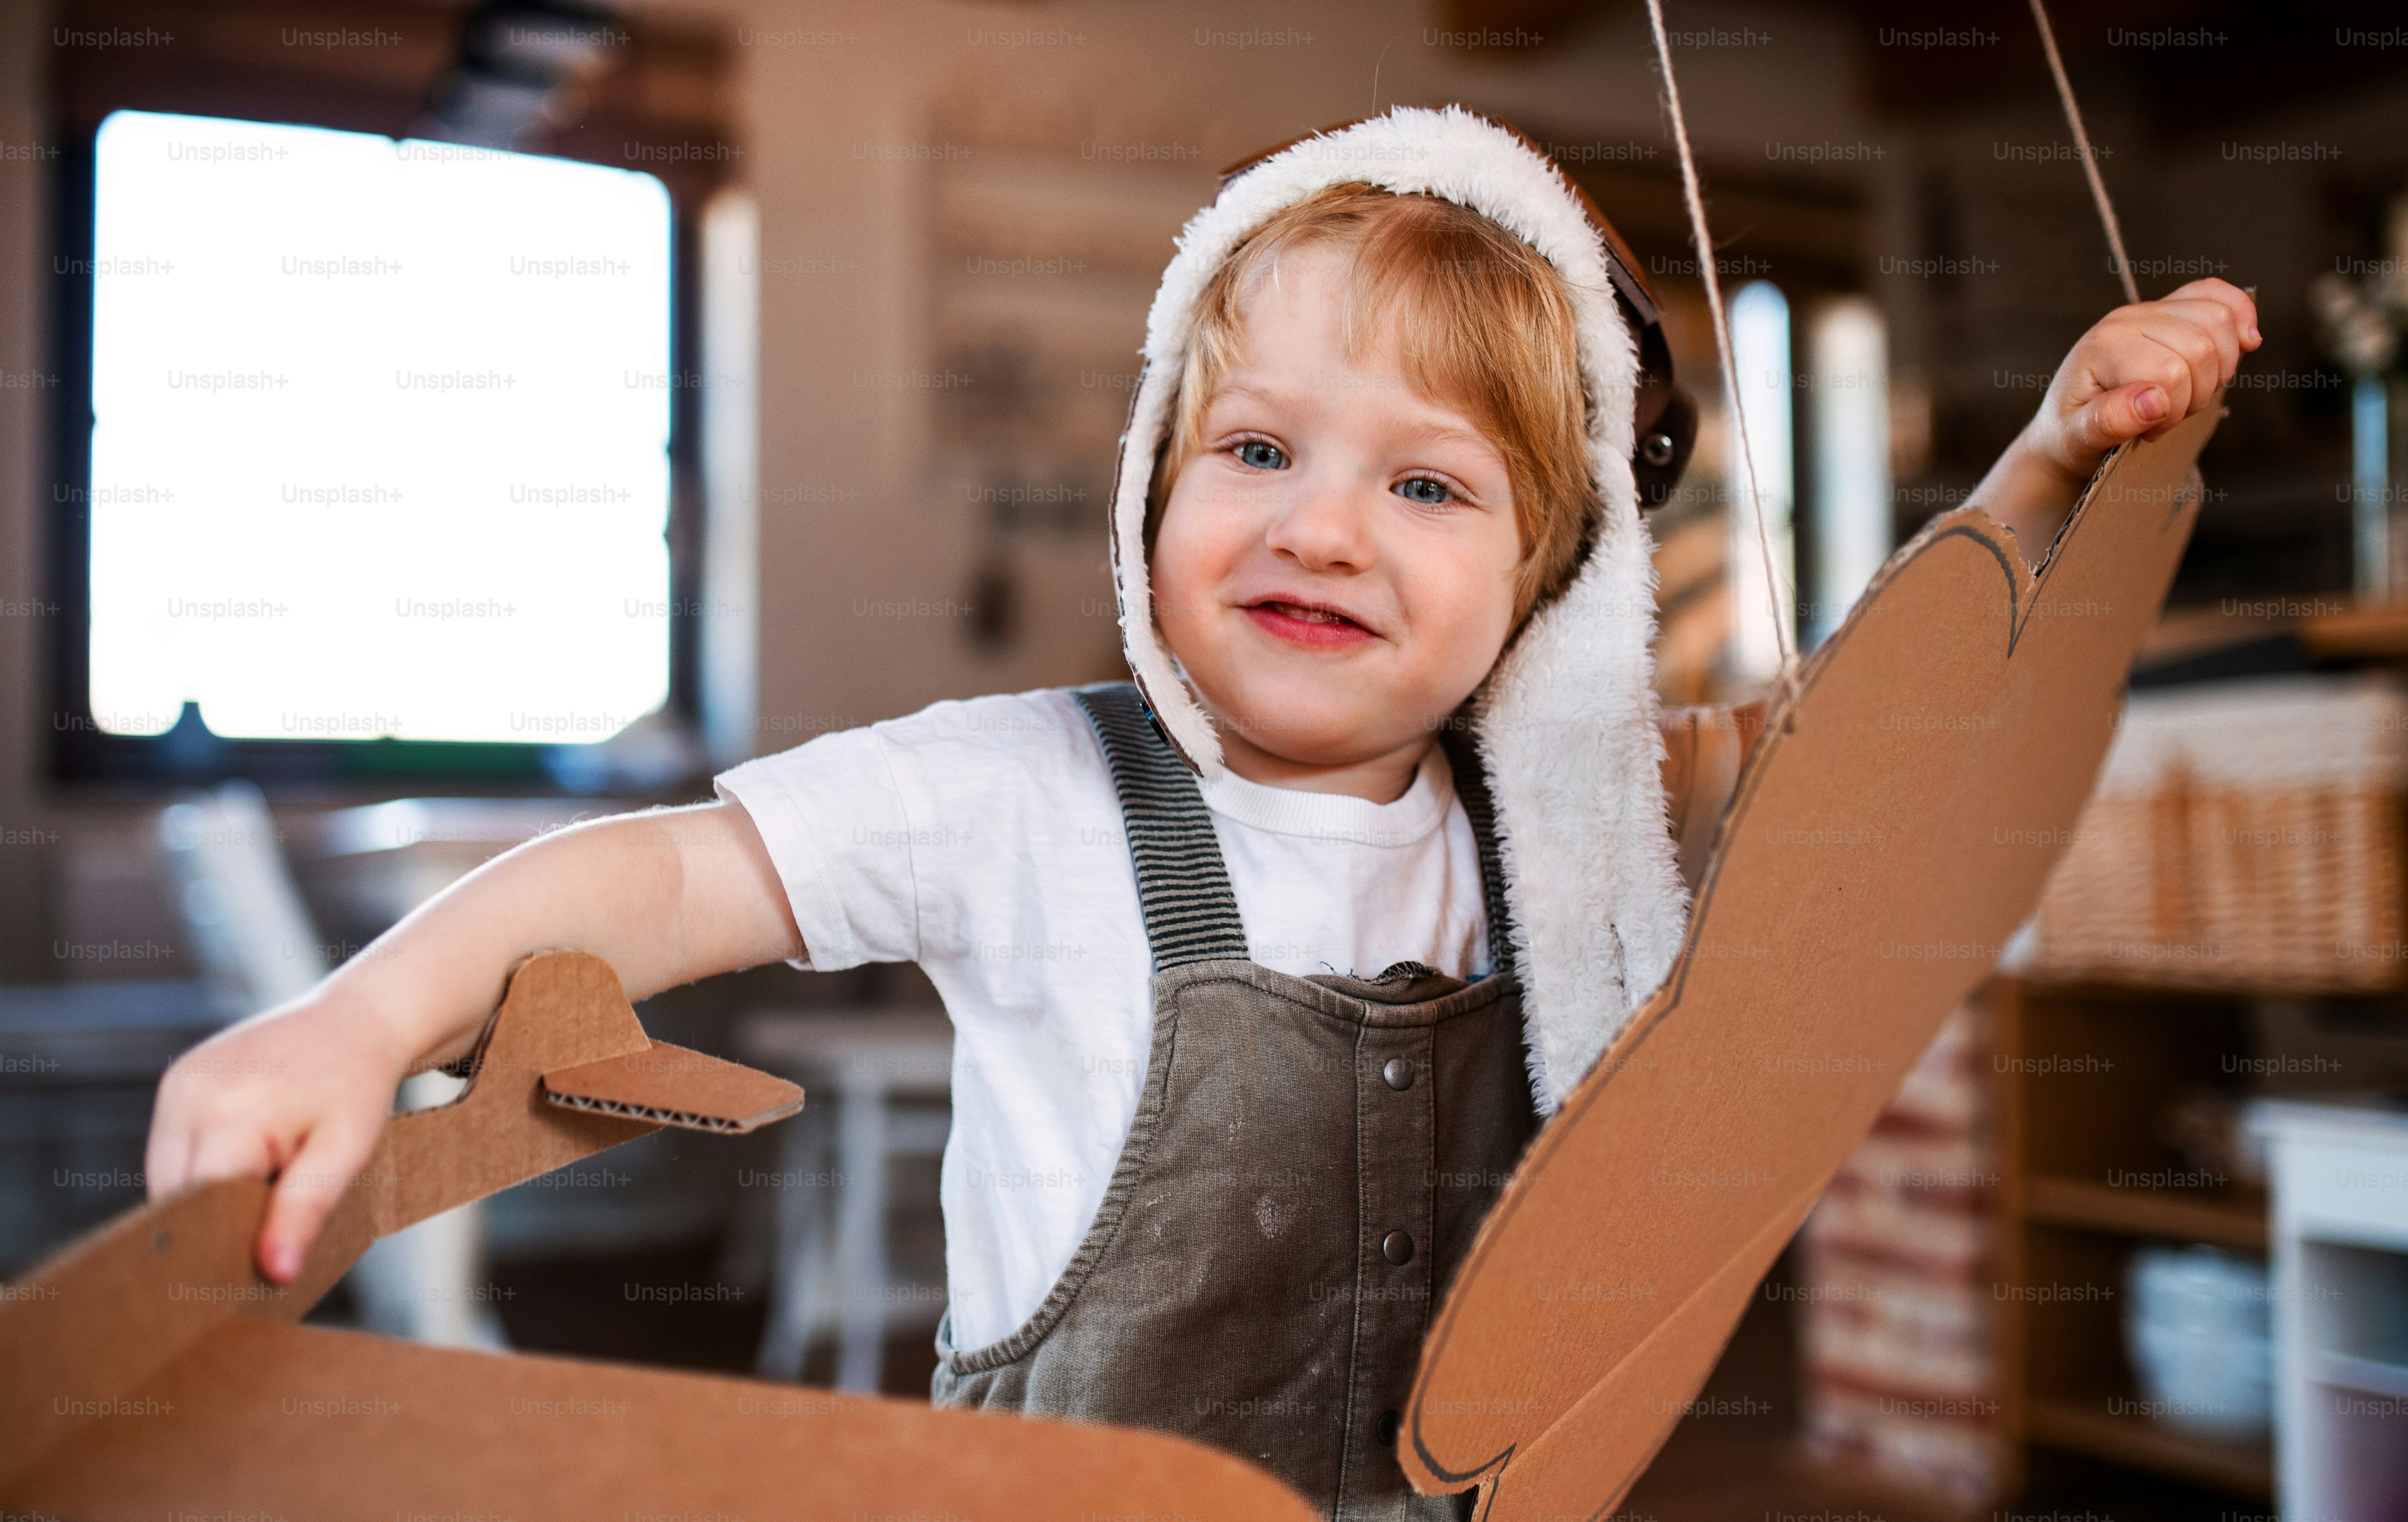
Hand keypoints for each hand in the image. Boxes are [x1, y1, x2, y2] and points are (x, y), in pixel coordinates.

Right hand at [145, 984, 417, 1282]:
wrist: (356, 1021)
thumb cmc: (357, 1087)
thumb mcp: (344, 1153)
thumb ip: (303, 1211)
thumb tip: (276, 1273)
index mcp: (229, 1114)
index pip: (198, 1208)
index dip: (222, 1241)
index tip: (254, 1265)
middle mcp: (189, 1095)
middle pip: (176, 1195)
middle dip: (213, 1220)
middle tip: (265, 1230)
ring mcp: (177, 1082)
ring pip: (167, 1175)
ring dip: (205, 1193)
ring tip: (263, 1182)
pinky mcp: (177, 1079)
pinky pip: (173, 1146)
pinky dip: (202, 1166)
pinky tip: (247, 1159)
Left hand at [2021, 278, 2260, 484]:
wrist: (2066, 422)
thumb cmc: (2073, 432)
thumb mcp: (2078, 439)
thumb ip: (2109, 421)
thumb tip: (2154, 400)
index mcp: (2103, 347)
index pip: (2172, 372)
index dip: (2172, 411)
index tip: (2147, 430)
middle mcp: (2127, 318)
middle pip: (2203, 346)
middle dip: (2196, 394)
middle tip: (2166, 416)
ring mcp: (2151, 308)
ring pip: (2220, 321)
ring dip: (2218, 369)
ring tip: (2183, 395)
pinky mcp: (2171, 308)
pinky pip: (2219, 295)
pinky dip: (2240, 317)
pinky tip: (2245, 342)